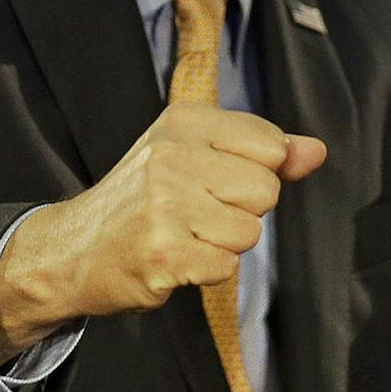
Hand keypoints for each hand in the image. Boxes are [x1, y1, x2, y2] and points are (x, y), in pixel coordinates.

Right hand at [0, 102, 325, 359]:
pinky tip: (175, 258)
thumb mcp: (195, 156)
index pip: (270, 145)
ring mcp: (164, 205)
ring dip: (224, 244)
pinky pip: (226, 265)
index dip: (255, 172)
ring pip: (250, 232)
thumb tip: (317, 151)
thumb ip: (263, 152)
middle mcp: (171, 156)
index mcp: (183, 121)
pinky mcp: (163, 253)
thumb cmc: (141, 201)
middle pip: (266, 190)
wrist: (73, 250)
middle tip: (196, 213)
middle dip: (242, 211)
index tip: (214, 179)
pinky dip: (207, 270)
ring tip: (183, 235)